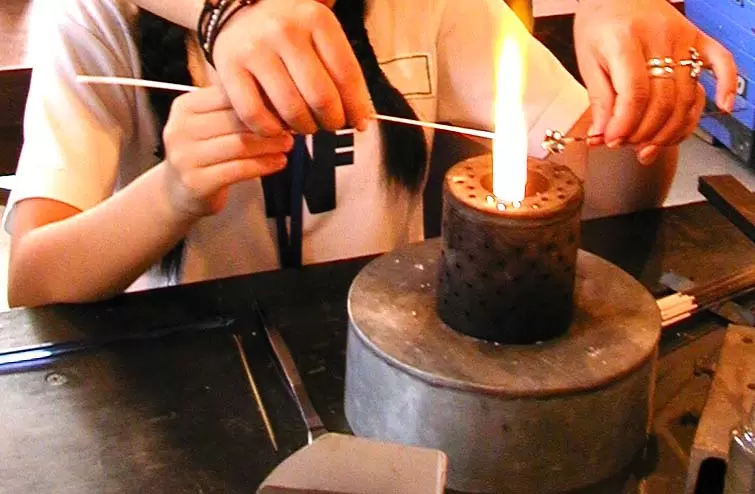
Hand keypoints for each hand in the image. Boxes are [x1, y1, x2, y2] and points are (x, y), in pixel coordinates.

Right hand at [162, 86, 293, 216]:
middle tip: (291, 127)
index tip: (283, 106)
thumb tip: (277, 99)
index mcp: (184, 107)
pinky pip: (239, 169)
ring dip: (269, 145)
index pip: (227, 96)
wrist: (177, 192)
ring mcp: (185, 158)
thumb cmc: (202, 153)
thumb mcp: (208, 125)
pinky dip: (264, 165)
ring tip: (288, 144)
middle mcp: (180, 130)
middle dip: (268, 124)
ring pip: (239, 145)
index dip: (259, 100)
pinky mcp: (197, 182)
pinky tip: (279, 162)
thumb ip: (232, 110)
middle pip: (235, 121)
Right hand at [211, 0, 372, 135]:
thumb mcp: (320, 35)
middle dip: (332, 120)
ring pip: (291, 109)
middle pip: (321, 96)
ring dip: (305, 128)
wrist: (239, 11)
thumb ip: (341, 70)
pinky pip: (254, 114)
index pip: (347, 74)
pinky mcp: (228, 68)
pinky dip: (271, 130)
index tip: (360, 123)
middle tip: (331, 124)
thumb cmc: (290, 32)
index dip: (357, 106)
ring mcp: (254, 49)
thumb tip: (362, 119)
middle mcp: (284, 30)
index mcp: (315, 18)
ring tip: (307, 125)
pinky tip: (279, 128)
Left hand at [574, 0, 736, 163]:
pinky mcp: (698, 39)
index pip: (635, 94)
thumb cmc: (600, 23)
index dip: (625, 125)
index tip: (612, 140)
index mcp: (625, 41)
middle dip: (644, 133)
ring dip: (671, 129)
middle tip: (626, 144)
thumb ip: (598, 99)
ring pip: (688, 96)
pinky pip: (722, 63)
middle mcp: (660, 39)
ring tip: (649, 143)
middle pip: (664, 101)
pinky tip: (721, 108)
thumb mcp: (587, 61)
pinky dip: (726, 87)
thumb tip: (602, 136)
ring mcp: (684, 38)